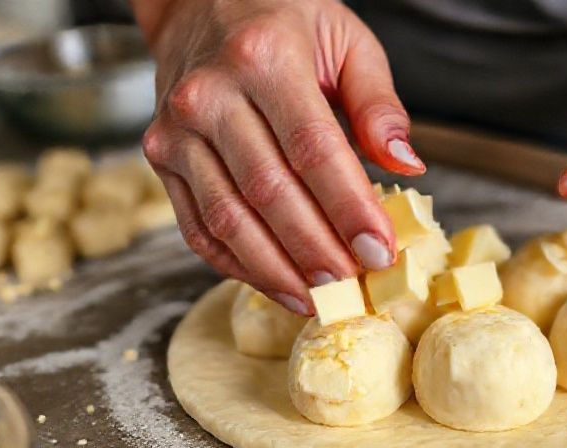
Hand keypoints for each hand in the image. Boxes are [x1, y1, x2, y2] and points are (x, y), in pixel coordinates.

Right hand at [132, 0, 424, 313]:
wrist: (199, 2)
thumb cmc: (283, 21)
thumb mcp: (345, 39)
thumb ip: (378, 103)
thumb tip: (406, 166)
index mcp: (264, 57)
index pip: (312, 148)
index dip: (347, 207)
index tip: (379, 249)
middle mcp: (210, 93)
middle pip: (269, 191)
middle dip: (316, 250)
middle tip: (353, 287)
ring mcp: (176, 128)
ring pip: (228, 218)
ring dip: (276, 269)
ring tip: (318, 299)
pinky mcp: (159, 155)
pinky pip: (197, 225)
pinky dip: (236, 264)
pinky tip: (275, 284)